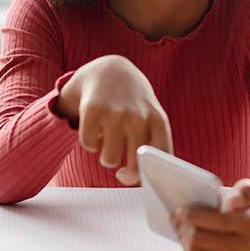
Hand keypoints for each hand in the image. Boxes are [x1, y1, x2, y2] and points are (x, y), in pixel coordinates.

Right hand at [53, 55, 172, 185]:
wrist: (110, 70)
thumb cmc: (134, 104)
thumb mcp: (152, 117)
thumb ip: (154, 145)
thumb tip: (149, 180)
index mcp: (158, 121)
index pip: (161, 158)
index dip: (152, 174)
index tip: (144, 178)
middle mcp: (138, 117)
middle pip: (134, 166)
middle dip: (126, 175)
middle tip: (122, 172)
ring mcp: (115, 113)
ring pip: (109, 159)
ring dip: (106, 159)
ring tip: (108, 146)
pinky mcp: (92, 110)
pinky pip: (88, 145)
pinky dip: (90, 144)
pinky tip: (96, 132)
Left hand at [174, 179, 249, 250]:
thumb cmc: (249, 212)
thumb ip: (245, 191)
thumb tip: (235, 200)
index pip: (218, 221)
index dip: (195, 216)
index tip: (180, 211)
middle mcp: (245, 248)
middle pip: (201, 239)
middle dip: (184, 227)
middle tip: (176, 219)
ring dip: (183, 240)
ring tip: (182, 229)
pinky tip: (190, 242)